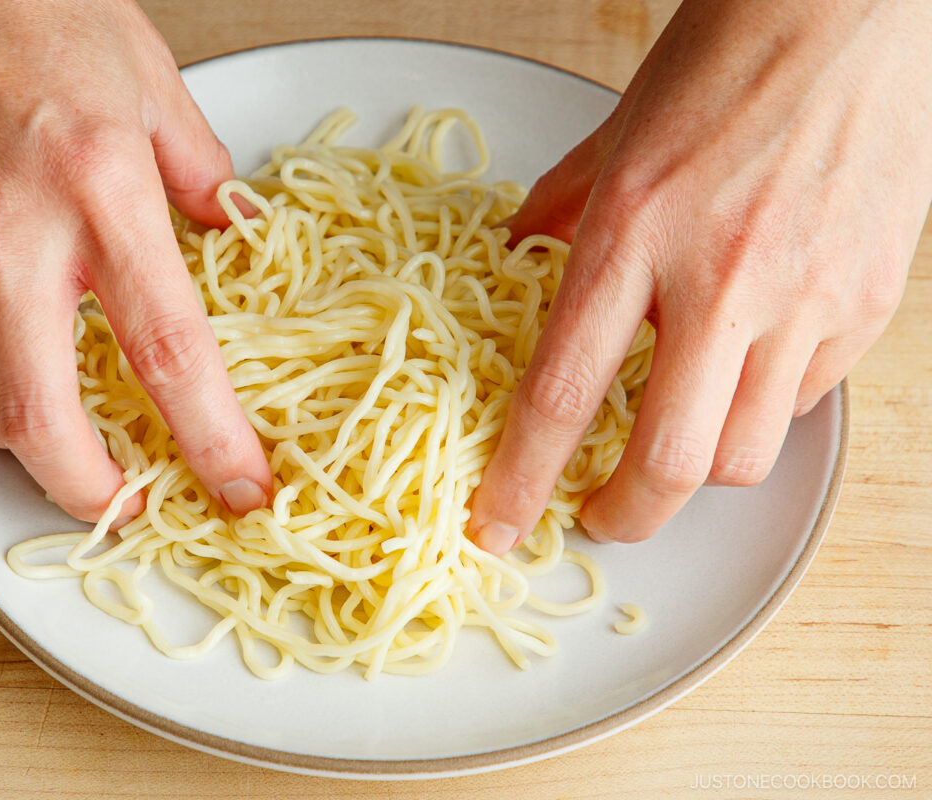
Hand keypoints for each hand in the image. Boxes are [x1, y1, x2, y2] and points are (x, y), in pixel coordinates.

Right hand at [0, 0, 271, 519]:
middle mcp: (14, 234)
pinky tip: (28, 354)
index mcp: (103, 190)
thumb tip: (234, 231)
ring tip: (79, 440)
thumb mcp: (152, 80)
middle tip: (136, 501)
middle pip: (42, 422)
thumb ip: (201, 172)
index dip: (212, 440)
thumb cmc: (33, 5)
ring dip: (32, 448)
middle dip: (94, 491)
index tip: (242, 490)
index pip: (168, 351)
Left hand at [470, 0, 931, 551]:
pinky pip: (803, 400)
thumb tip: (518, 264)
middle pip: (670, 464)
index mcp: (633, 233)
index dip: (521, 479)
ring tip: (675, 438)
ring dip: (698, 471)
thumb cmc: (722, 64)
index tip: (498, 526)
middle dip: (625, 515)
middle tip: (601, 513)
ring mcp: (804, 296)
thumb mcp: (612, 142)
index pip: (562, 394)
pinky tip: (743, 368)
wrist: (844, 12)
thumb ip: (558, 218)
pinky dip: (761, 408)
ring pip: (746, 454)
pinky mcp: (866, 303)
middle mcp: (720, 277)